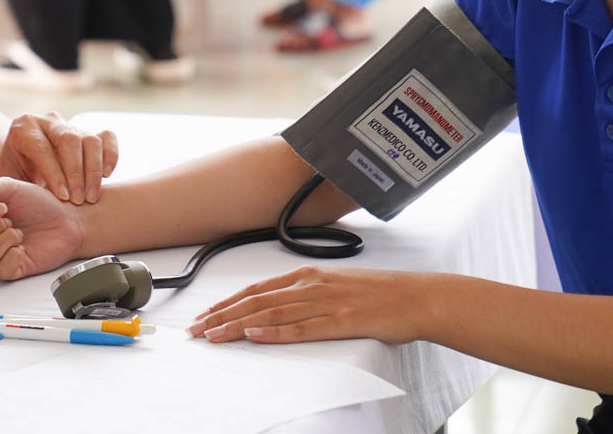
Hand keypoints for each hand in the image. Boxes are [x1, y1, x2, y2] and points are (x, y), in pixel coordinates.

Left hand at [0, 111, 118, 203]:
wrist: (22, 160)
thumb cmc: (14, 174)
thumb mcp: (8, 178)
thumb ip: (13, 185)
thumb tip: (18, 197)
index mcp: (23, 128)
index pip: (42, 148)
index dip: (55, 173)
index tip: (63, 197)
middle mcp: (47, 121)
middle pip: (69, 140)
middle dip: (76, 172)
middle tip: (78, 200)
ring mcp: (70, 124)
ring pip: (89, 139)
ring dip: (94, 169)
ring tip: (91, 196)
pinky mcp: (87, 130)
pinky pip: (106, 136)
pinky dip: (110, 154)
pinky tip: (107, 175)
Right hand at [0, 177, 85, 280]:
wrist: (67, 219)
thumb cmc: (37, 203)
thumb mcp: (9, 187)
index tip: (0, 206)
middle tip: (12, 219)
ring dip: (6, 239)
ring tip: (19, 232)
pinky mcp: (10, 271)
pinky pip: (1, 269)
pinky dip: (15, 255)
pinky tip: (24, 247)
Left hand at [187, 265, 425, 345]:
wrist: (416, 297)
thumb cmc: (380, 294)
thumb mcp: (336, 286)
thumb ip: (308, 293)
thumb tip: (281, 305)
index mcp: (309, 275)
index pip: (257, 289)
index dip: (228, 302)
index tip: (205, 314)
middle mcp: (311, 285)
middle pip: (256, 301)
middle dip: (222, 315)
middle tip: (196, 329)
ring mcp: (325, 303)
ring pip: (271, 314)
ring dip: (238, 325)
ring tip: (214, 335)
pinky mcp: (340, 322)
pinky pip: (301, 328)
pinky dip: (275, 332)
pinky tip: (255, 336)